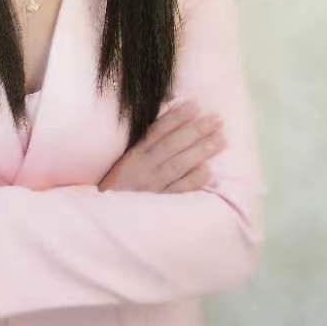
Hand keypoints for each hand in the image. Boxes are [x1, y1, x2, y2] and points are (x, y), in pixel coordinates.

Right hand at [98, 99, 226, 193]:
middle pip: (173, 145)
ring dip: (201, 151)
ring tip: (220, 140)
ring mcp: (152, 187)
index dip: (176, 117)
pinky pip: (179, 191)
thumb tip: (169, 124)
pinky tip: (209, 171)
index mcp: (134, 155)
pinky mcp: (159, 205)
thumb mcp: (125, 163)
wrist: (105, 220)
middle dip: (196, 130)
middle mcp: (143, 168)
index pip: (157, 131)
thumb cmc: (117, 187)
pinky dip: (193, 180)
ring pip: (179, 165)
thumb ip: (144, 147)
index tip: (195, 105)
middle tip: (217, 119)